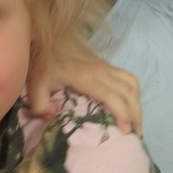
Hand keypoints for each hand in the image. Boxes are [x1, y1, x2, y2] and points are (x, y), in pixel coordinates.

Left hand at [27, 45, 141, 132]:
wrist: (46, 39)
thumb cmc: (42, 64)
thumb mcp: (35, 85)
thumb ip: (40, 104)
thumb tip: (52, 117)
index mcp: (85, 77)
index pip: (111, 96)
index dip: (122, 113)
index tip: (125, 131)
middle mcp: (101, 71)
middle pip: (128, 91)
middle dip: (135, 113)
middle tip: (135, 133)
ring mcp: (105, 66)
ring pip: (132, 83)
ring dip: (137, 102)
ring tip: (136, 121)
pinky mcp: (106, 64)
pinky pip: (128, 77)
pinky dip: (133, 92)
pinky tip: (129, 105)